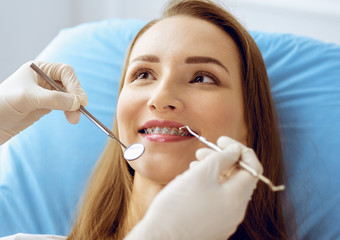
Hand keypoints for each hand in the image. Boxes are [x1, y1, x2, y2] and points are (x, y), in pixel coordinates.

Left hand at [0, 61, 87, 143]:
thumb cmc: (3, 103)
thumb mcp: (29, 98)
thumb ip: (54, 99)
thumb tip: (77, 102)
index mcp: (39, 69)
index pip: (65, 72)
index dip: (74, 84)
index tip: (80, 99)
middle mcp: (44, 79)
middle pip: (69, 84)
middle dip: (76, 96)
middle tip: (81, 109)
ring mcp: (46, 93)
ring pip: (68, 96)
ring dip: (74, 107)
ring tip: (75, 119)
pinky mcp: (46, 106)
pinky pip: (64, 106)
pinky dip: (69, 111)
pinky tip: (71, 117)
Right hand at [125, 136, 262, 239]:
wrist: (160, 237)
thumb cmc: (177, 206)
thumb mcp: (201, 173)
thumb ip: (222, 158)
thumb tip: (235, 150)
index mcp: (237, 198)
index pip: (253, 168)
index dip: (240, 150)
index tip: (222, 141)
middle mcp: (235, 212)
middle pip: (238, 178)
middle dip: (222, 160)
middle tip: (202, 152)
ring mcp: (225, 221)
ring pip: (226, 189)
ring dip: (213, 172)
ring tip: (193, 166)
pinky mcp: (213, 226)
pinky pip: (217, 201)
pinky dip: (209, 187)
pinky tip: (191, 183)